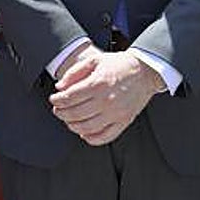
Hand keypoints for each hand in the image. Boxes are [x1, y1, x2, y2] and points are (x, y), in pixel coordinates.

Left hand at [49, 50, 163, 145]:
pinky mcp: (124, 121)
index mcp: (98, 83)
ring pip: (87, 128)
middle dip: (61, 113)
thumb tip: (60, 87)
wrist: (145, 71)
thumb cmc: (119, 65)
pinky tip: (84, 133)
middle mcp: (107, 100)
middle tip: (58, 110)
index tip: (54, 100)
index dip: (58, 100)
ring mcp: (116, 113)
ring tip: (69, 120)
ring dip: (73, 126)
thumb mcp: (95, 60)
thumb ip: (74, 73)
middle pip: (75, 114)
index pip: (70, 97)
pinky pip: (105, 137)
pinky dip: (91, 138)